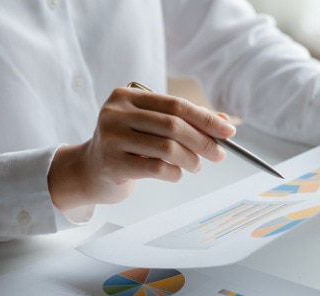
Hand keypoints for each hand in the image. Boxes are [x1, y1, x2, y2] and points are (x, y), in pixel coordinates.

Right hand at [49, 86, 235, 212]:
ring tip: (196, 166)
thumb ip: (185, 121)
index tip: (229, 131)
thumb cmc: (127, 147)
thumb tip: (225, 122)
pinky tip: (175, 174)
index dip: (206, 118)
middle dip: (203, 141)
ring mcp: (110, 137)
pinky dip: (174, 173)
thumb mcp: (152, 128)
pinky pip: (156, 168)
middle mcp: (115, 112)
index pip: (176, 105)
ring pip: (167, 147)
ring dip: (191, 159)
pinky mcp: (111, 163)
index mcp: (127, 96)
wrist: (89, 171)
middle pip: (173, 125)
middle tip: (219, 155)